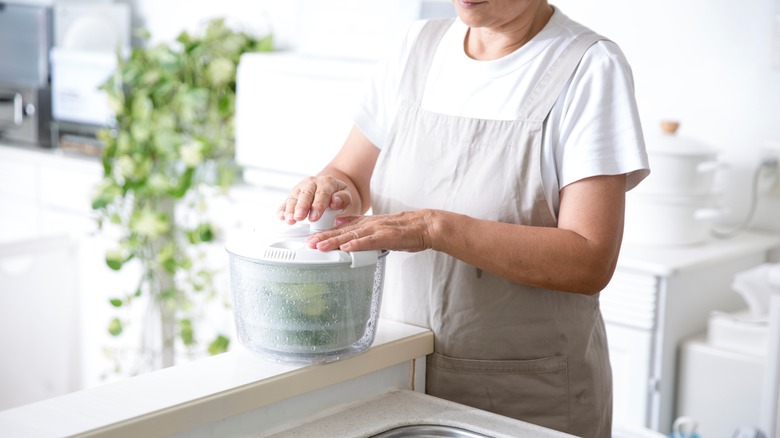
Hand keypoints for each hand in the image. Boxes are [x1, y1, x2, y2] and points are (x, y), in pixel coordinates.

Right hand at [278, 175, 352, 223]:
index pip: (322, 194)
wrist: (328, 186)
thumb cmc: (337, 194)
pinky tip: (281, 216)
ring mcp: (300, 188)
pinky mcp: (293, 194)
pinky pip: (286, 201)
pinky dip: (282, 209)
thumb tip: (335, 201)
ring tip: (289, 220)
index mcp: (326, 182)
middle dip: (301, 207)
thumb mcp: (346, 195)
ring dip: (290, 209)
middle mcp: (311, 183)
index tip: (314, 217)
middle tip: (299, 218)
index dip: (317, 206)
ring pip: (294, 197)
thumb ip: (343, 198)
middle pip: (305, 194)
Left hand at [305, 210, 434, 252]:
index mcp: (366, 223)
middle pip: (342, 232)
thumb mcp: (378, 224)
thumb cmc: (404, 229)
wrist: (424, 225)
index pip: (342, 228)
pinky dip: (357, 244)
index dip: (325, 233)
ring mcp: (377, 231)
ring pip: (352, 236)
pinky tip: (346, 248)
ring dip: (335, 241)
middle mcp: (368, 225)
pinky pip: (369, 241)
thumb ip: (359, 224)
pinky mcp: (386, 237)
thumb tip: (340, 223)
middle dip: (324, 238)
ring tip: (320, 246)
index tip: (310, 239)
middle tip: (308, 244)